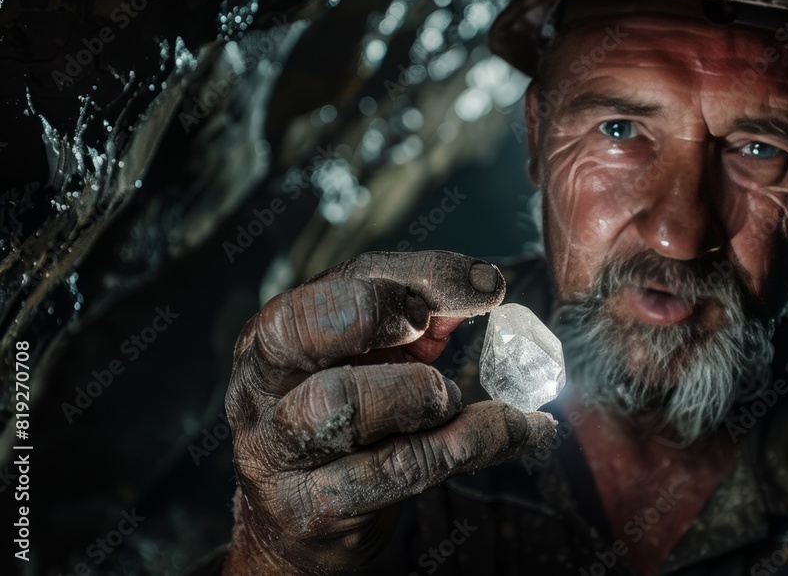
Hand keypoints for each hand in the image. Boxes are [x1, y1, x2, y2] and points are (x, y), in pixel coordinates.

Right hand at [222, 251, 556, 573]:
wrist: (297, 523)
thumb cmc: (341, 420)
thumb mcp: (367, 357)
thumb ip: (415, 312)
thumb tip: (482, 283)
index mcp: (269, 338)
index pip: (330, 284)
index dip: (407, 277)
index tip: (479, 285)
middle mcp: (258, 391)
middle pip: (298, 333)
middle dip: (374, 314)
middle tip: (428, 327)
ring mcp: (280, 455)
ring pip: (342, 405)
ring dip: (419, 391)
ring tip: (452, 395)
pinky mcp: (316, 509)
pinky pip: (403, 468)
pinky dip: (474, 441)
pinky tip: (516, 430)